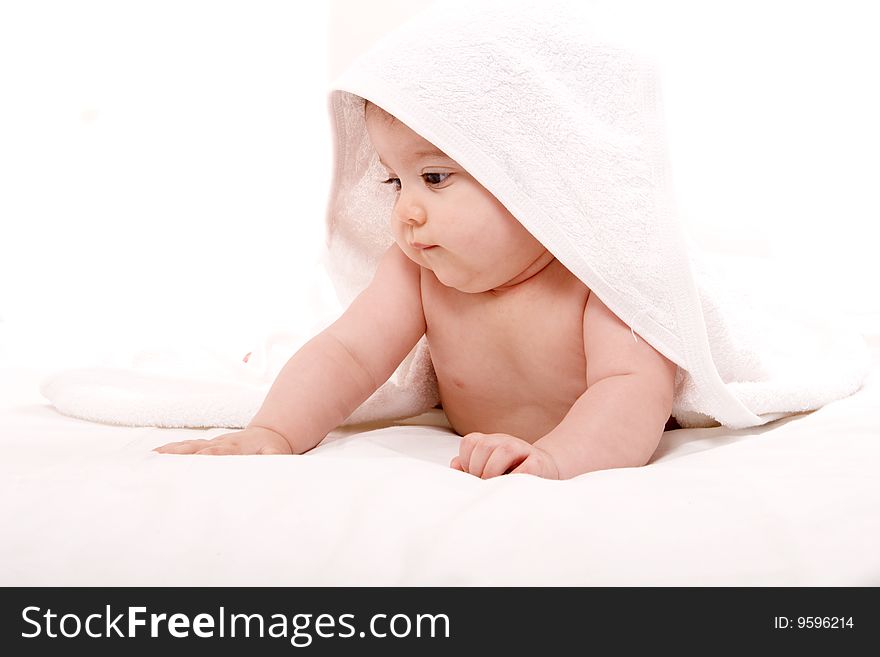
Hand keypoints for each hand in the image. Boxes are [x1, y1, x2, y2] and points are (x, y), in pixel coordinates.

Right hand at [152, 426, 292, 454]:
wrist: (270, 433)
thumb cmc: (272, 448)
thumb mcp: (278, 454)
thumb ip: (275, 459)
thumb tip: (272, 464)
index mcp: (238, 447)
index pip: (221, 452)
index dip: (208, 455)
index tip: (196, 460)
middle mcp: (221, 443)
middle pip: (198, 448)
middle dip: (180, 454)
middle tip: (160, 462)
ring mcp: (211, 443)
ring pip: (188, 446)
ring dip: (169, 452)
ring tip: (149, 459)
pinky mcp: (205, 445)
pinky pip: (185, 447)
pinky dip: (168, 451)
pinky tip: (153, 455)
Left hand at [450, 432, 559, 478]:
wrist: (546, 470)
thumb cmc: (512, 472)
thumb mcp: (488, 467)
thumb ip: (470, 465)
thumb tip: (454, 465)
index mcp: (492, 441)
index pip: (470, 442)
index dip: (466, 461)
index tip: (472, 475)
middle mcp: (505, 441)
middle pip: (484, 446)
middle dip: (478, 468)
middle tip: (483, 483)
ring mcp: (523, 449)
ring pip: (504, 450)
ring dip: (494, 471)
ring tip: (495, 484)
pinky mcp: (538, 462)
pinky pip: (524, 468)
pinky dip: (515, 478)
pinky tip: (511, 486)